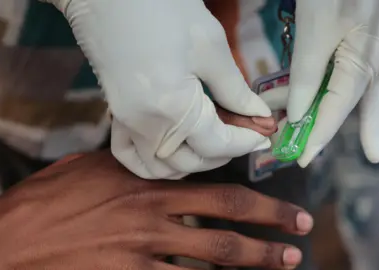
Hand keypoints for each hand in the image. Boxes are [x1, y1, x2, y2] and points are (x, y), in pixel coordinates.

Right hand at [0, 151, 312, 269]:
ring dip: (253, 260)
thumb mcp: (95, 168)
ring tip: (284, 262)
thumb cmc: (50, 200)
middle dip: (270, 225)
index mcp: (149, 182)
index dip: (253, 195)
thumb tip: (165, 164)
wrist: (10, 240)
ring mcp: (144, 250)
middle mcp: (154, 214)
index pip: (215, 186)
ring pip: (214, 257)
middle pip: (226, 220)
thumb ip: (137, 168)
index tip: (278, 199)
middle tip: (301, 231)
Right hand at [42, 0, 271, 178]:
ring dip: (191, 163)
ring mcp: (125, 123)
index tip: (263, 136)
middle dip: (223, 155)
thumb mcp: (209, 45)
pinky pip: (131, 157)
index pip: (216, 145)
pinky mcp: (115, 115)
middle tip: (242, 134)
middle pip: (190, 162)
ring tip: (212, 142)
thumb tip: (258, 114)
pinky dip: (155, 162)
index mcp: (172, 107)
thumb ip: (235, 89)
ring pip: (161, 168)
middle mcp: (145, 125)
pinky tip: (174, 148)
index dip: (245, 143)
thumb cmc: (161, 8)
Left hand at [281, 0, 378, 166]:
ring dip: (315, 101)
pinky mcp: (370, 42)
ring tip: (285, 119)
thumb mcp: (314, 33)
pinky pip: (349, 73)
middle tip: (298, 150)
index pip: (341, 106)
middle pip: (346, 101)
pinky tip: (322, 109)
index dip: (319, 133)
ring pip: (345, 87)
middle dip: (319, 122)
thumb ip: (307, 77)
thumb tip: (298, 113)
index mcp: (373, 58)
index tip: (301, 158)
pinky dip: (328, 86)